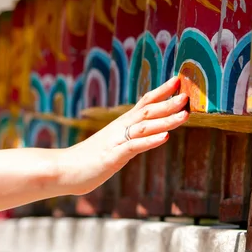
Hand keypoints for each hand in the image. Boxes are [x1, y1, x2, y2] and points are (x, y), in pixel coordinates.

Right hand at [56, 77, 188, 195]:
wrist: (63, 170)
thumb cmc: (89, 159)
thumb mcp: (114, 145)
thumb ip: (130, 138)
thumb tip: (147, 134)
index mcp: (121, 124)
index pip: (144, 102)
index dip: (161, 91)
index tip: (178, 81)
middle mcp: (120, 128)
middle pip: (148, 111)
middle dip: (169, 102)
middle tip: (188, 95)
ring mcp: (117, 141)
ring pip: (145, 126)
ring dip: (166, 119)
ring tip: (184, 114)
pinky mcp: (113, 156)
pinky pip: (134, 146)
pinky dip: (150, 141)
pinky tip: (165, 137)